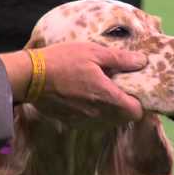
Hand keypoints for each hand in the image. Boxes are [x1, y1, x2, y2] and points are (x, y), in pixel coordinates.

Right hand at [0, 42, 147, 128]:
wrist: (30, 77)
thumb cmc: (63, 60)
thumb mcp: (93, 52)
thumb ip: (120, 59)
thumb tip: (142, 61)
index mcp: (107, 96)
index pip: (136, 112)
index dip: (140, 102)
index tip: (136, 90)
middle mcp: (98, 114)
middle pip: (123, 118)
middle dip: (126, 106)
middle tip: (120, 88)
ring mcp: (84, 120)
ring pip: (108, 121)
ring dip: (110, 110)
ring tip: (102, 92)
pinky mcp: (71, 122)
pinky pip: (91, 122)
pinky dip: (94, 113)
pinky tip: (86, 97)